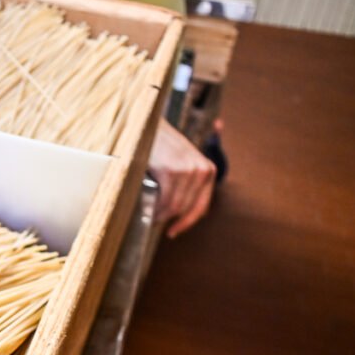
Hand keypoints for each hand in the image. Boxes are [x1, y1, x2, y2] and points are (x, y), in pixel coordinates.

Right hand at [149, 118, 216, 237]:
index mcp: (208, 170)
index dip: (187, 223)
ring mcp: (187, 171)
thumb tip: (177, 212)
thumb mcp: (181, 161)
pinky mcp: (171, 171)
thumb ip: (185, 182)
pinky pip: (165, 200)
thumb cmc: (159, 144)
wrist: (146, 123)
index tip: (174, 231)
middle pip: (186, 208)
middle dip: (170, 219)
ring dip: (161, 215)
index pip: (201, 206)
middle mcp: (202, 170)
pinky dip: (156, 209)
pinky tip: (149, 209)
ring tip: (150, 215)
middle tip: (155, 221)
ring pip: (175, 207)